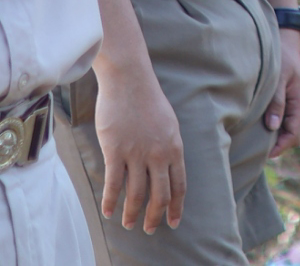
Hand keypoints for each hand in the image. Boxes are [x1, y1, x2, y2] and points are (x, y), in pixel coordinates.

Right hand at [95, 64, 185, 232]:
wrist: (130, 81)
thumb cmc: (148, 101)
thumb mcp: (169, 125)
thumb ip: (168, 147)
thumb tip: (166, 167)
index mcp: (175, 147)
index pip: (179, 184)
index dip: (176, 205)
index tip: (174, 221)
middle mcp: (159, 154)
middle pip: (160, 193)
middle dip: (155, 215)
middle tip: (150, 229)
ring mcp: (137, 153)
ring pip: (137, 193)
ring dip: (133, 213)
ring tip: (129, 225)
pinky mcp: (116, 150)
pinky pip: (114, 183)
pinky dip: (111, 200)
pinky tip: (108, 212)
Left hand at [265, 30, 299, 155]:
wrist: (286, 39)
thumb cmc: (281, 57)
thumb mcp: (279, 79)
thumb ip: (277, 102)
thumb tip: (274, 127)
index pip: (295, 134)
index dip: (281, 146)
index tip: (264, 153)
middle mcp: (299, 104)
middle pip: (294, 135)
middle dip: (279, 145)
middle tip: (258, 150)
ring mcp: (294, 101)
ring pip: (289, 128)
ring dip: (277, 136)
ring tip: (257, 140)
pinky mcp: (288, 98)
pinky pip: (285, 119)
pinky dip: (276, 127)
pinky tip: (261, 126)